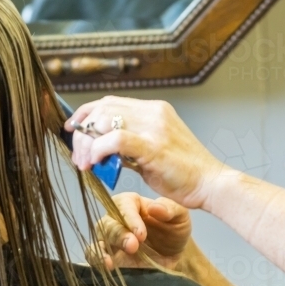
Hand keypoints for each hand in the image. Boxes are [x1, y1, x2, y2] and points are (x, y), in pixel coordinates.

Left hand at [65, 96, 229, 209]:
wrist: (211, 184)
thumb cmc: (183, 173)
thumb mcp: (154, 150)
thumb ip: (129, 145)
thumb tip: (100, 148)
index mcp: (155, 110)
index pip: (111, 102)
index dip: (86, 113)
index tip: (73, 129)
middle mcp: (154, 113)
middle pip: (103, 109)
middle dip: (83, 132)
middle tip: (78, 156)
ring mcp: (155, 127)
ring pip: (104, 121)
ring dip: (87, 144)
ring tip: (85, 164)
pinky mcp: (153, 146)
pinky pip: (115, 140)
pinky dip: (98, 150)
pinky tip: (95, 163)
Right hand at [95, 192, 191, 270]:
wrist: (173, 256)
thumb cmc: (174, 230)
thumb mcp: (180, 217)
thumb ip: (171, 209)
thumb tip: (155, 207)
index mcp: (132, 203)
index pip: (124, 204)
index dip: (129, 217)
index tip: (141, 233)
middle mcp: (117, 218)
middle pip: (108, 221)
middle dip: (119, 234)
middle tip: (133, 246)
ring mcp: (110, 238)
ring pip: (99, 237)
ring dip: (104, 248)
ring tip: (112, 260)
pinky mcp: (108, 256)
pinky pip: (93, 254)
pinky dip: (96, 259)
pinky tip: (107, 265)